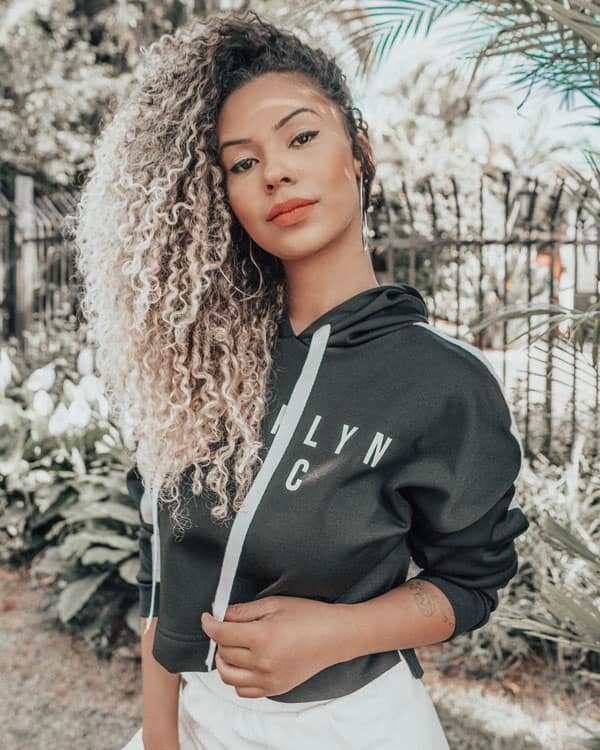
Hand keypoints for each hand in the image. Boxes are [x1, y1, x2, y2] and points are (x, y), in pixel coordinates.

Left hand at [200, 596, 345, 697]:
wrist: (335, 636)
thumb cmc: (308, 615)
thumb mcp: (275, 604)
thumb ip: (244, 611)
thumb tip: (221, 615)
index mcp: (263, 637)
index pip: (222, 634)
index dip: (209, 624)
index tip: (207, 618)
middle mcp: (263, 662)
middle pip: (223, 654)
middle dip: (221, 638)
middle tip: (229, 626)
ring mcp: (269, 680)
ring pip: (228, 676)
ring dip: (225, 660)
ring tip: (234, 646)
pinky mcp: (275, 689)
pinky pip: (243, 690)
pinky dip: (237, 678)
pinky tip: (245, 662)